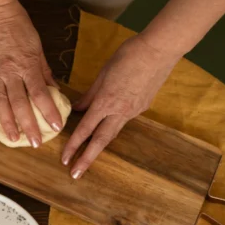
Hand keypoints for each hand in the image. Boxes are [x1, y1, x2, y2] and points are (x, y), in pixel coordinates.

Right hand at [0, 0, 61, 147]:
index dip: (48, 111)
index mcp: (26, 64)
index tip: (56, 126)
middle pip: (20, 104)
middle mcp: (10, 72)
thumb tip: (53, 89)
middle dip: (29, 125)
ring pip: (1, 104)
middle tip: (36, 143)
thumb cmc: (18, 25)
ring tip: (14, 139)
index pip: (40, 93)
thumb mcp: (36, 46)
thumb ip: (43, 69)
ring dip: (8, 124)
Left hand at [60, 34, 181, 177]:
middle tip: (75, 174)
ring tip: (88, 156)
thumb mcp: (103, 73)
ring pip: (113, 132)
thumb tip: (77, 108)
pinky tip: (109, 124)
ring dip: (99, 146)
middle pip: (101, 141)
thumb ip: (90, 94)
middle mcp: (120, 111)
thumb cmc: (128, 55)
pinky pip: (124, 119)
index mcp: (106, 102)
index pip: (85, 129)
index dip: (73, 145)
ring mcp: (133, 111)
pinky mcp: (142, 107)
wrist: (160, 50)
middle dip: (86, 159)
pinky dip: (113, 124)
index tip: (64, 159)